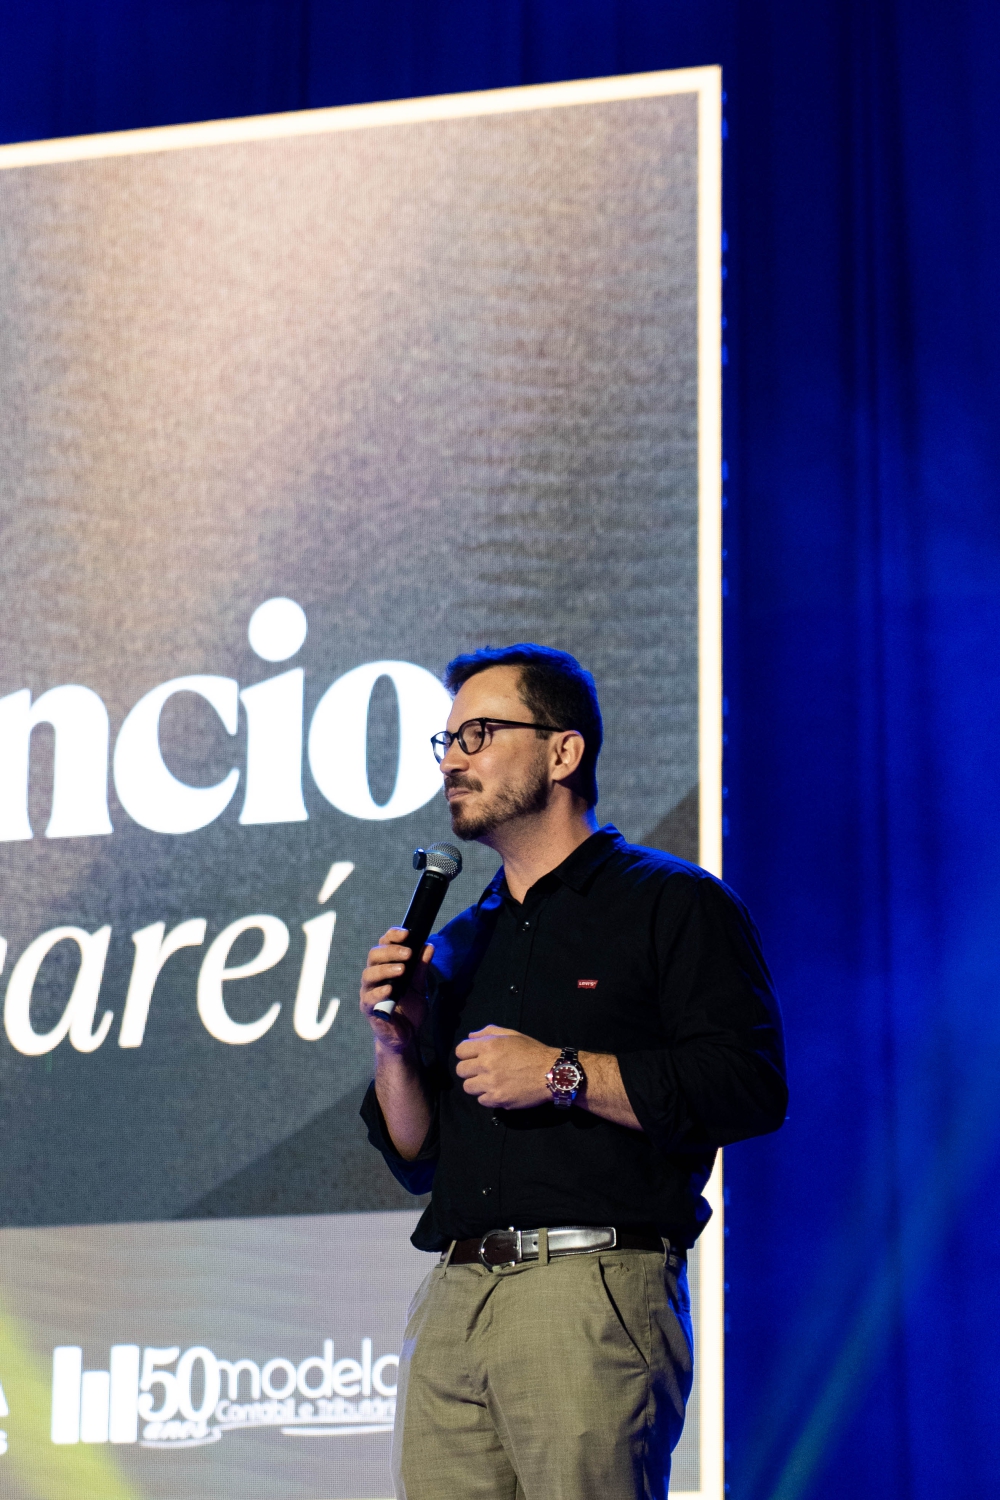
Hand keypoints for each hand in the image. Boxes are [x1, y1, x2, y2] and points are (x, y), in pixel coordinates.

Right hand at [360, 928, 433, 1054]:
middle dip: (391, 951)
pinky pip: (369, 998)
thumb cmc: (410, 1009)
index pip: (384, 945)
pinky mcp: (369, 1009)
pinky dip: (379, 992)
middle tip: (408, 953)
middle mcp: (374, 976)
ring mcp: (369, 992)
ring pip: (369, 974)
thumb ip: (422, 968)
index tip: (406, 933)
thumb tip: (428, 946)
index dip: (393, 936)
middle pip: (374, 956)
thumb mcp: (420, 986)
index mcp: (386, 967)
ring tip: (402, 970)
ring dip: (385, 969)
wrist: (407, 1036)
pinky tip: (390, 989)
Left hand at [454, 1025, 559, 1110]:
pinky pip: (481, 1100)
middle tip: (482, 1071)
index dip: (466, 1054)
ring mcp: (491, 1084)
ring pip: (468, 1087)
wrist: (552, 1073)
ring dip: (477, 1085)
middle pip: (460, 1071)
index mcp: (489, 1045)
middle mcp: (487, 1064)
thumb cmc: (532, 1051)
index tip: (474, 1057)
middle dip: (470, 1070)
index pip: (460, 1051)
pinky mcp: (498, 1100)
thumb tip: (470, 1037)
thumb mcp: (512, 1035)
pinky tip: (500, 1091)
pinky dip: (488, 1097)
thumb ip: (488, 1032)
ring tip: (491, 1082)